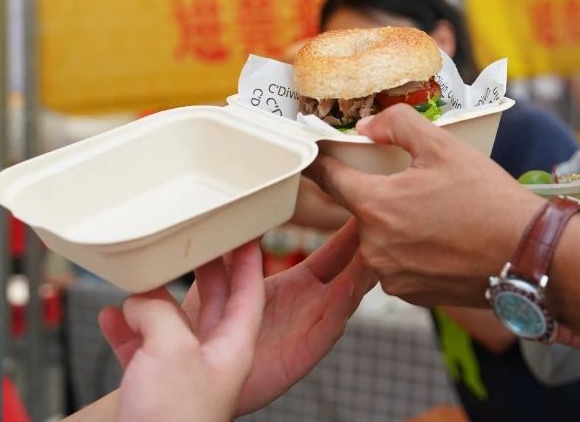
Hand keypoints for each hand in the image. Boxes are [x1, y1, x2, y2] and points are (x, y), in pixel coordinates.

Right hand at [99, 243, 265, 421]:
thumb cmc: (171, 419)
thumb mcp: (172, 348)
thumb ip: (160, 312)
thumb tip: (139, 298)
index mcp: (233, 348)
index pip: (250, 292)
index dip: (250, 260)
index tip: (248, 230)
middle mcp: (210, 359)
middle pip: (212, 303)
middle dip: (202, 270)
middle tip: (195, 238)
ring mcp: (180, 375)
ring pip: (169, 324)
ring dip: (151, 300)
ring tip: (137, 278)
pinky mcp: (150, 390)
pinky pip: (138, 350)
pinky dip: (123, 330)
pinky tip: (109, 316)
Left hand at [198, 220, 375, 415]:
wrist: (193, 372)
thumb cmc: (209, 326)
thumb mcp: (219, 276)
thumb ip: (231, 246)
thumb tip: (237, 210)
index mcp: (296, 285)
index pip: (334, 253)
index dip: (351, 232)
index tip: (368, 207)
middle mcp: (309, 305)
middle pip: (351, 272)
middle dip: (367, 248)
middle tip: (385, 221)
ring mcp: (309, 329)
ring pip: (347, 298)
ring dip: (363, 275)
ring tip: (375, 251)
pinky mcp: (301, 355)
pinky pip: (326, 331)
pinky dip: (339, 310)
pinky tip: (349, 288)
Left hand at [307, 104, 543, 307]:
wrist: (526, 255)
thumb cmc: (487, 199)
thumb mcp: (444, 146)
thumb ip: (398, 125)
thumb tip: (369, 126)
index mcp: (376, 206)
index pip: (329, 179)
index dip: (320, 162)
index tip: (313, 154)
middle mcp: (375, 247)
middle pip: (360, 210)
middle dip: (379, 194)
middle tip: (413, 184)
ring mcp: (391, 276)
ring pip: (380, 238)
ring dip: (396, 224)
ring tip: (437, 213)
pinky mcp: (410, 295)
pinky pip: (397, 264)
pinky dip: (412, 250)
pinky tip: (442, 239)